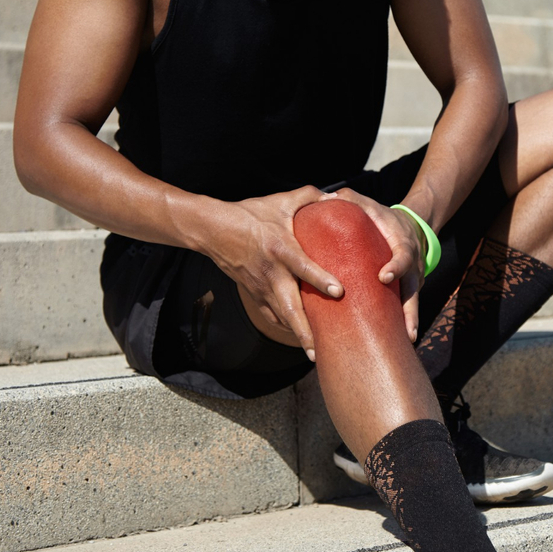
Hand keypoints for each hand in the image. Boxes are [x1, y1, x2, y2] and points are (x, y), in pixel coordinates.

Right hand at [201, 185, 343, 359]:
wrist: (213, 229)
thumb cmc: (250, 214)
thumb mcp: (280, 201)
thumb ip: (310, 197)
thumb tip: (337, 197)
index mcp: (280, 248)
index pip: (303, 266)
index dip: (321, 279)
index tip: (339, 291)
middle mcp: (271, 273)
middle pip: (289, 307)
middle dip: (305, 331)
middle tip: (321, 350)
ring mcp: (260, 287)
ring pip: (281, 317)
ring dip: (297, 336)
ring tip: (316, 354)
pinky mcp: (254, 294)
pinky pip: (271, 316)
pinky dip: (286, 328)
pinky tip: (301, 339)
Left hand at [319, 187, 426, 342]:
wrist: (409, 226)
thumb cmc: (380, 216)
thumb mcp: (368, 204)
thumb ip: (350, 200)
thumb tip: (327, 198)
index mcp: (403, 242)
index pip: (404, 254)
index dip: (397, 266)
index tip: (384, 277)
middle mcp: (413, 264)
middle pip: (414, 288)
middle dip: (410, 310)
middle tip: (405, 331)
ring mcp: (414, 279)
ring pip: (413, 303)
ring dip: (410, 323)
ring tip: (405, 343)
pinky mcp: (408, 290)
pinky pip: (406, 307)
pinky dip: (403, 324)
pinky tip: (396, 343)